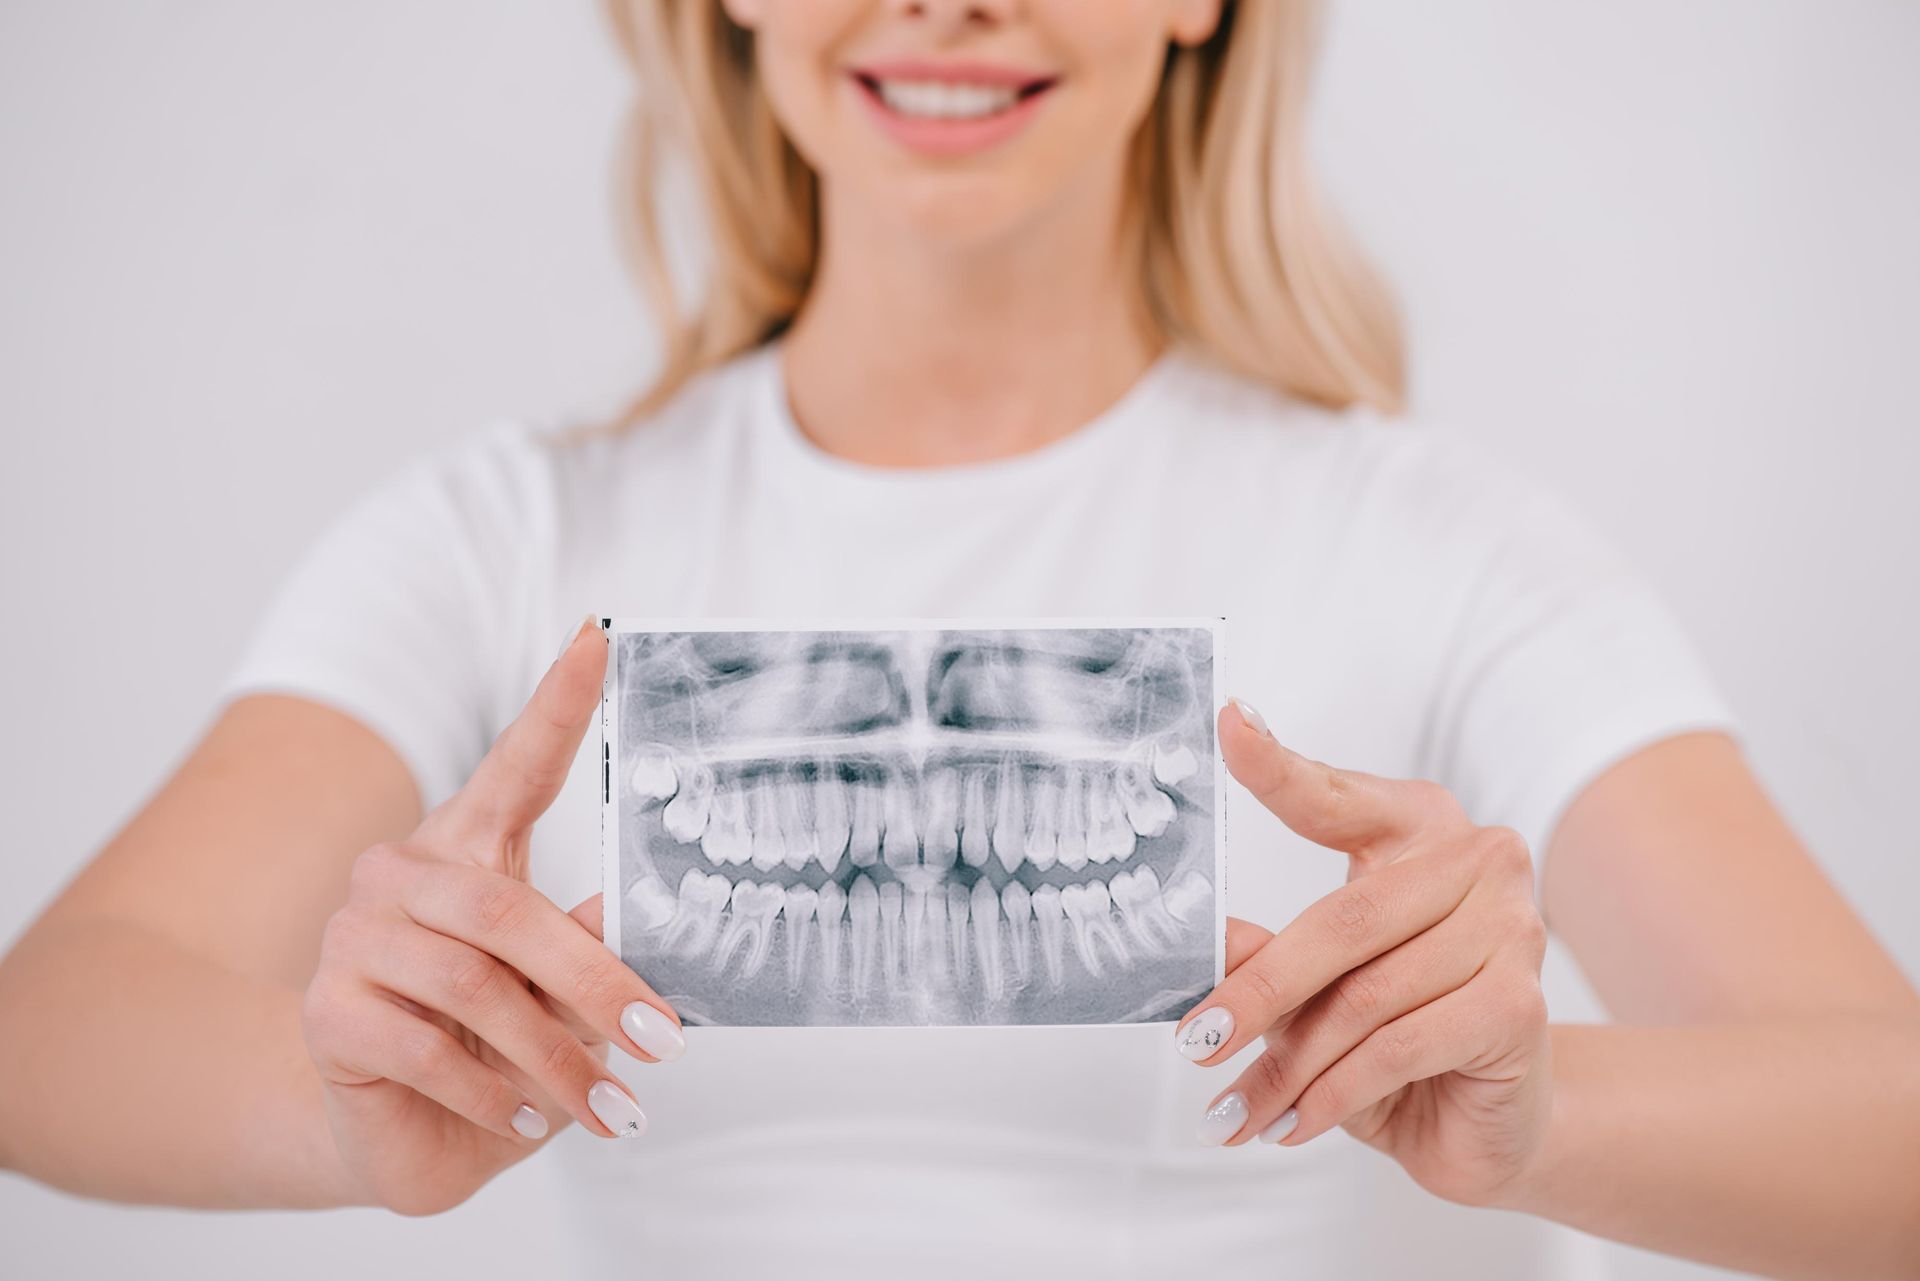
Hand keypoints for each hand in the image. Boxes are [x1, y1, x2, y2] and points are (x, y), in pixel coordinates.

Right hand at [301, 617, 685, 1215]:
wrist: (400, 1134)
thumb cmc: (496, 1047)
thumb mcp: (558, 996)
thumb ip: (592, 948)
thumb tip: (645, 917)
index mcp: (469, 847)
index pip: (515, 762)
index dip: (557, 702)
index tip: (597, 637)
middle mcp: (403, 874)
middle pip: (508, 911)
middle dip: (596, 984)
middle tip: (661, 1039)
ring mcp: (354, 936)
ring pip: (472, 985)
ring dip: (551, 1057)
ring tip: (605, 1105)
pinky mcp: (326, 1010)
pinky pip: (424, 1047)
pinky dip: (488, 1093)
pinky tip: (520, 1118)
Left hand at [1175, 699, 1550, 1207]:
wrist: (1488, 1121)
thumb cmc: (1397, 1037)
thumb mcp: (1320, 990)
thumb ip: (1271, 955)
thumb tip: (1209, 941)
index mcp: (1420, 827)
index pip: (1336, 796)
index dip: (1278, 765)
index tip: (1229, 722)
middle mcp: (1478, 861)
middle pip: (1342, 921)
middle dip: (1257, 992)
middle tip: (1194, 1041)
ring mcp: (1511, 930)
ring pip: (1365, 997)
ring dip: (1290, 1065)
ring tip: (1237, 1109)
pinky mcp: (1522, 1006)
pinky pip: (1400, 1047)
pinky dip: (1334, 1093)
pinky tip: (1294, 1122)